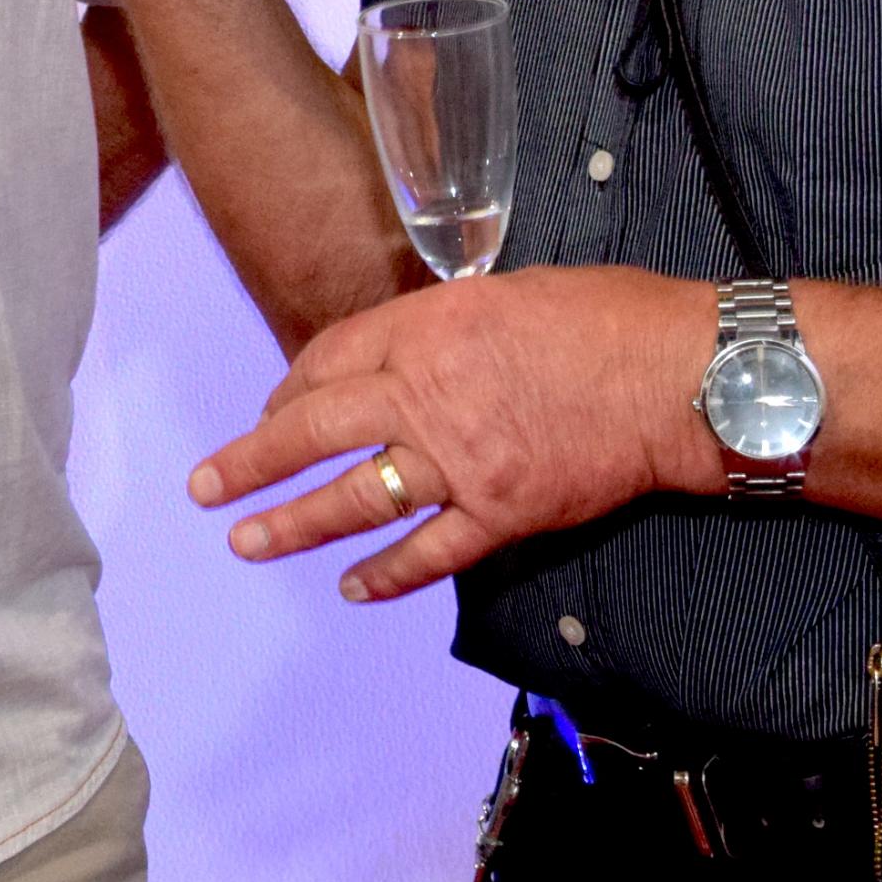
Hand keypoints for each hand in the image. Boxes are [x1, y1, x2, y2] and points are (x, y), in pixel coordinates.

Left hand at [188, 267, 710, 600]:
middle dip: (249, 461)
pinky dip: (387, 575)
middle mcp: (426, 398)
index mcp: (425, 331)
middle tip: (203, 485)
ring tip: (245, 541)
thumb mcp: (506, 293)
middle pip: (313, 430)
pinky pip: (430, 553)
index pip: (329, 360)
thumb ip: (443, 327)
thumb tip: (408, 352)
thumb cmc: (605, 319)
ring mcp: (460, 463)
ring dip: (293, 524)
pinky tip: (352, 588)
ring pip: (354, 499)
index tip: (271, 407)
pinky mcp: (502, 514)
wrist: (678, 378)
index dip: (290, 387)